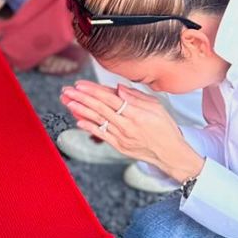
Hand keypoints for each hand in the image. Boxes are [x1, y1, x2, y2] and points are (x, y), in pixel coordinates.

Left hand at [59, 82, 203, 182]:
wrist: (170, 153)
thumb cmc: (165, 128)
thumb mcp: (156, 107)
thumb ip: (136, 96)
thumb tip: (118, 87)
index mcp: (136, 112)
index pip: (110, 98)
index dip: (93, 90)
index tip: (80, 84)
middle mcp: (127, 124)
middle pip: (99, 108)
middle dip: (81, 97)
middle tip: (67, 90)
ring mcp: (121, 136)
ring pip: (97, 120)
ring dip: (80, 110)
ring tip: (67, 101)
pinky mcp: (119, 146)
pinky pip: (101, 134)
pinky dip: (89, 127)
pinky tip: (77, 119)